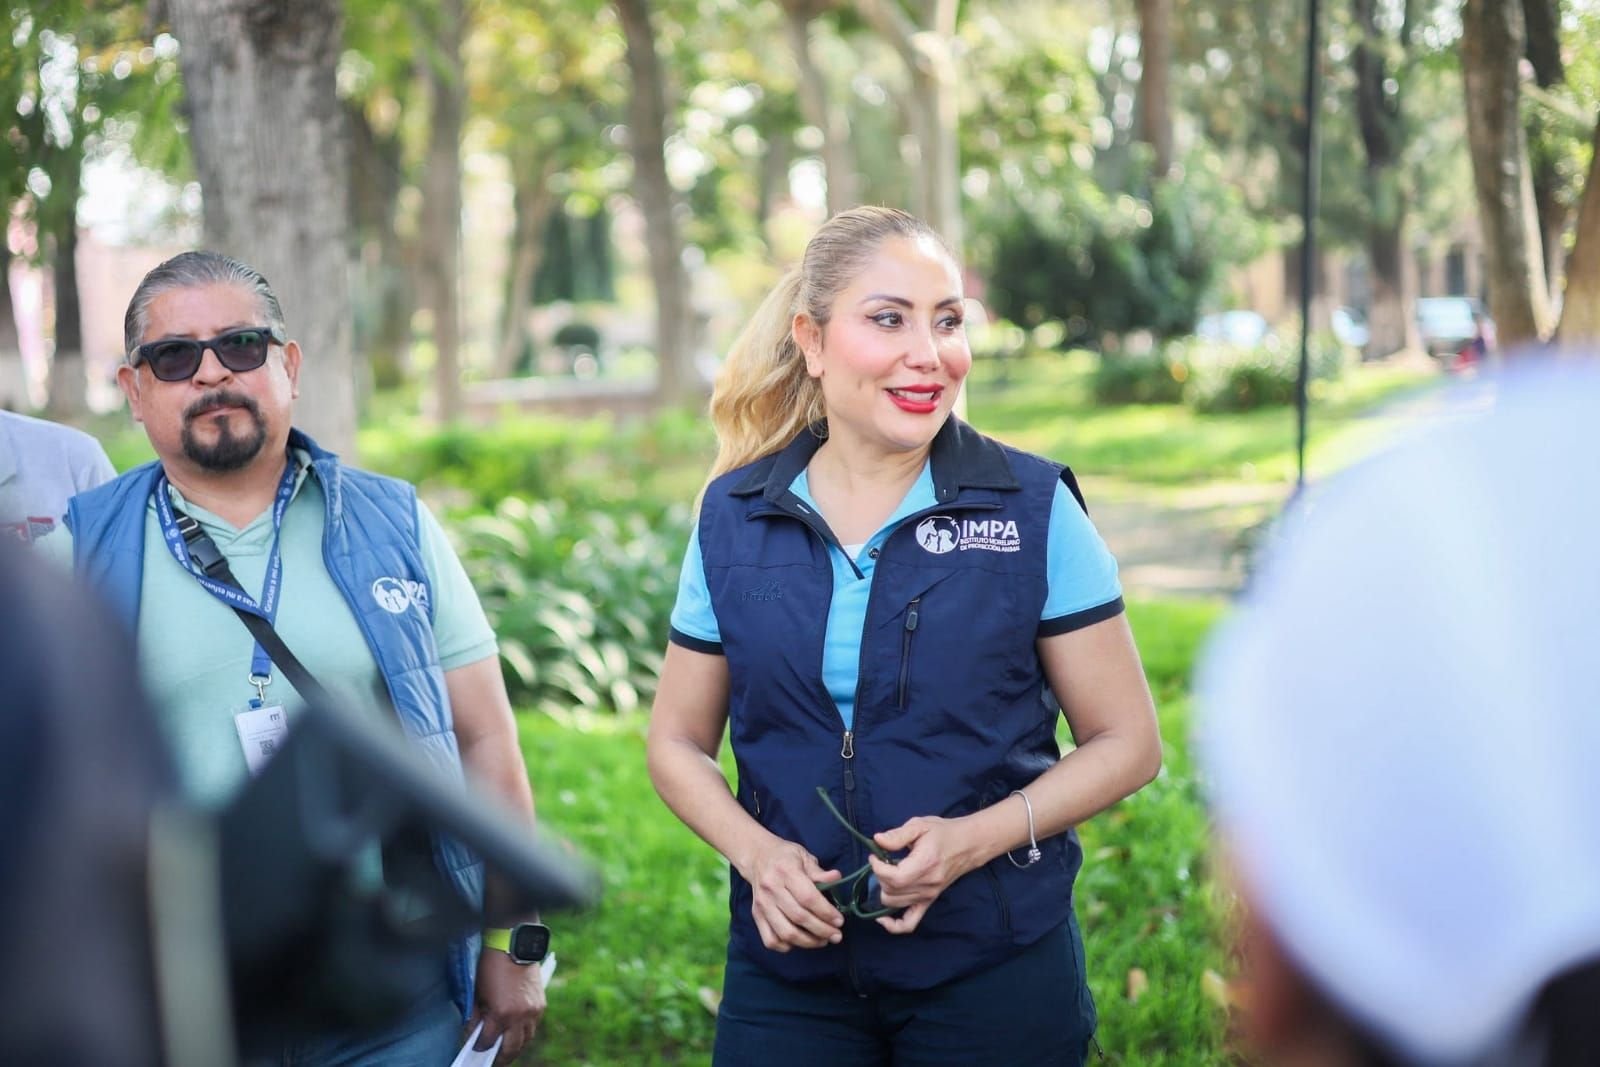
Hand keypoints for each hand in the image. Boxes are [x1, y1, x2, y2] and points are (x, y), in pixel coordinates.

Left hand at [469, 947, 545, 1063]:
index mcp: (501, 1014)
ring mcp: (533, 1011)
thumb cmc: (491, 966)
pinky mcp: (541, 1004)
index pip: (488, 1042)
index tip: (474, 1049)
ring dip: (516, 1046)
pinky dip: (525, 1032)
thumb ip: (477, 1016)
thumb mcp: (478, 993)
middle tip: (492, 1059)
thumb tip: (475, 1032)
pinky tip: (516, 1032)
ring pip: (526, 1039)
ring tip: (506, 1049)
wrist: (514, 945)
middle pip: (511, 1048)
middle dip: (501, 1057)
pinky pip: (533, 1026)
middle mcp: (520, 1017)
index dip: (479, 1047)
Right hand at [740, 838, 844, 951]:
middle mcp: (771, 889)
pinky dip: (786, 946)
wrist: (757, 857)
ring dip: (807, 942)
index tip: (839, 921)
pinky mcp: (756, 915)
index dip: (826, 912)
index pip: (808, 897)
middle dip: (822, 930)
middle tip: (836, 935)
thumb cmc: (785, 856)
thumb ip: (819, 871)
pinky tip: (800, 942)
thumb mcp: (804, 856)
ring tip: (823, 941)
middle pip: (799, 917)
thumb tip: (836, 878)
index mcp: (785, 871)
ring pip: (785, 933)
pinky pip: (770, 939)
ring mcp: (762, 904)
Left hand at [869, 816, 981, 934]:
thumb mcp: (919, 825)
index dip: (877, 868)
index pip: (893, 878)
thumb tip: (877, 840)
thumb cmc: (943, 832)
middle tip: (882, 861)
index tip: (875, 855)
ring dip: (884, 890)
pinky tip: (882, 917)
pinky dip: (894, 925)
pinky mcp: (929, 902)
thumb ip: (897, 835)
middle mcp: (927, 885)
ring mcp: (929, 896)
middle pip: (891, 892)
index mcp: (925, 865)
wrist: (967, 845)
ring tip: (887, 874)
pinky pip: (909, 923)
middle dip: (879, 877)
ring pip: (894, 904)